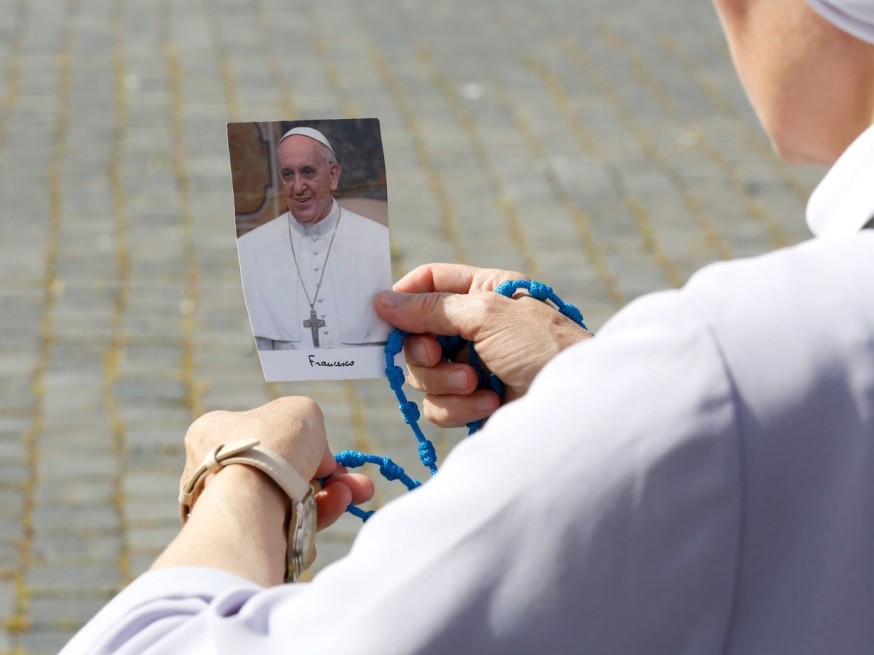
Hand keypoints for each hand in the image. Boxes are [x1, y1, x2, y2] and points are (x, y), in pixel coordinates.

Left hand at [182, 397, 373, 530]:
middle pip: (284, 471)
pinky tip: (335, 509)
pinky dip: (315, 521)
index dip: (304, 443)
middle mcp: (215, 471)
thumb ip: (310, 423)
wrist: (250, 503)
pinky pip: (287, 529)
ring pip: (291, 502)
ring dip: (331, 498)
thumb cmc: (269, 446)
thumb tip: (317, 456)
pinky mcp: (245, 539)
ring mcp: (230, 508)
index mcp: (214, 433)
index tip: (331, 455)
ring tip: (353, 494)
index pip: (266, 435)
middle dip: (329, 477)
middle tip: (357, 483)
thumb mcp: (300, 411)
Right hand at [375, 264, 591, 427]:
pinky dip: (458, 408)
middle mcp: (475, 325)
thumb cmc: (543, 347)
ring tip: (477, 386)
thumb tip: (383, 300)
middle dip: (426, 353)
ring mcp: (473, 365)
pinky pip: (438, 405)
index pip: (429, 283)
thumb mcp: (486, 315)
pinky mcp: (473, 401)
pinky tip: (488, 404)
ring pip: (424, 374)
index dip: (404, 298)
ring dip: (446, 383)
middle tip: (440, 357)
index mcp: (483, 291)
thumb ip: (432, 308)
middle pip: (417, 334)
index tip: (384, 316)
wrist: (576, 405)